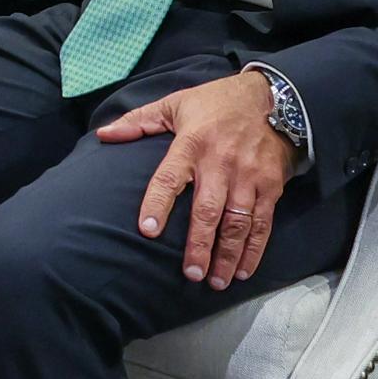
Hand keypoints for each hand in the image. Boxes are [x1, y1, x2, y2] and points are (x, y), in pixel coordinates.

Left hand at [96, 69, 296, 287]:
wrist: (274, 97)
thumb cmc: (216, 103)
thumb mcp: (176, 103)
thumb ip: (139, 121)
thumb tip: (103, 135)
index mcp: (192, 143)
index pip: (170, 178)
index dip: (157, 204)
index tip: (146, 231)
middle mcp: (221, 163)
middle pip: (208, 210)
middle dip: (199, 245)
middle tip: (190, 273)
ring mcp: (249, 176)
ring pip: (237, 223)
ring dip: (228, 255)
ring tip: (215, 281)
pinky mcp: (271, 186)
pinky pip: (262, 223)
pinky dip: (254, 250)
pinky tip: (243, 271)